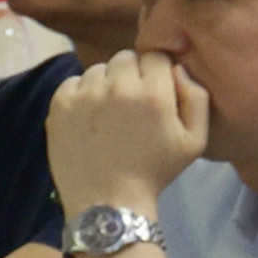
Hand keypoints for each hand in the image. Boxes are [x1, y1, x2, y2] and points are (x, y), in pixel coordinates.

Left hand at [43, 49, 208, 216]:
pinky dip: (81, 94)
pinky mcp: (60, 104)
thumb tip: (178, 68)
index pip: (156, 55)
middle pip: (125, 57)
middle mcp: (118, 86)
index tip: (154, 91)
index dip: (156, 72)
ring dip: (105, 83)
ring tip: (108, 112)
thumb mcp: (195, 141)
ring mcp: (86, 94)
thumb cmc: (155, 172)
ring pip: (98, 69)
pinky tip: (88, 117)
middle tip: (130, 102)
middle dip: (130, 74)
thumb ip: (197, 98)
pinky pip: (73, 82)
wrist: (108, 202)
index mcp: (154, 94)